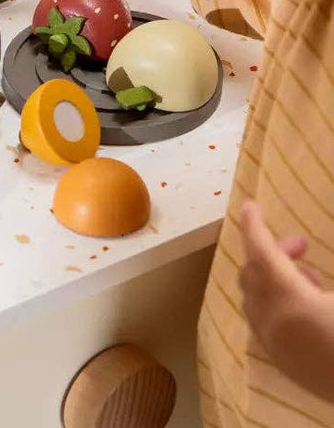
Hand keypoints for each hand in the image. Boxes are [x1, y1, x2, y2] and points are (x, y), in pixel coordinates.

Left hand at [239, 201, 333, 400]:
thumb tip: (301, 266)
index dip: (253, 225)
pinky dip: (276, 303)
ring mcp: (276, 346)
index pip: (261, 251)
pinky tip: (307, 306)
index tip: (249, 205)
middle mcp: (273, 322)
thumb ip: (319, 273)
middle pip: (254, 274)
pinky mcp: (286, 364)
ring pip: (256, 298)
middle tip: (301, 246)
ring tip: (310, 277)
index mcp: (291, 300)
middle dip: (271, 252)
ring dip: (273, 278)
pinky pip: (265, 322)